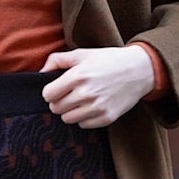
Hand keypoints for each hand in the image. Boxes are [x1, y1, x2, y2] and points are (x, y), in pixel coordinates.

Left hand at [41, 44, 156, 128]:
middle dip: (59, 101)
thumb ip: (57, 60)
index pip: (48, 94)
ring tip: (81, 100)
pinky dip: (84, 118)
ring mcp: (97, 108)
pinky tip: (92, 106)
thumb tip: (39, 72)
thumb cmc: (108, 60)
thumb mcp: (82, 54)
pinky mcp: (106, 118)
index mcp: (78, 76)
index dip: (50, 91)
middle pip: (56, 108)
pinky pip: (83, 125)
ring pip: (67, 119)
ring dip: (70, 111)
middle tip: (70, 94)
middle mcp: (86, 94)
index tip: (57, 88)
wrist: (139, 70)